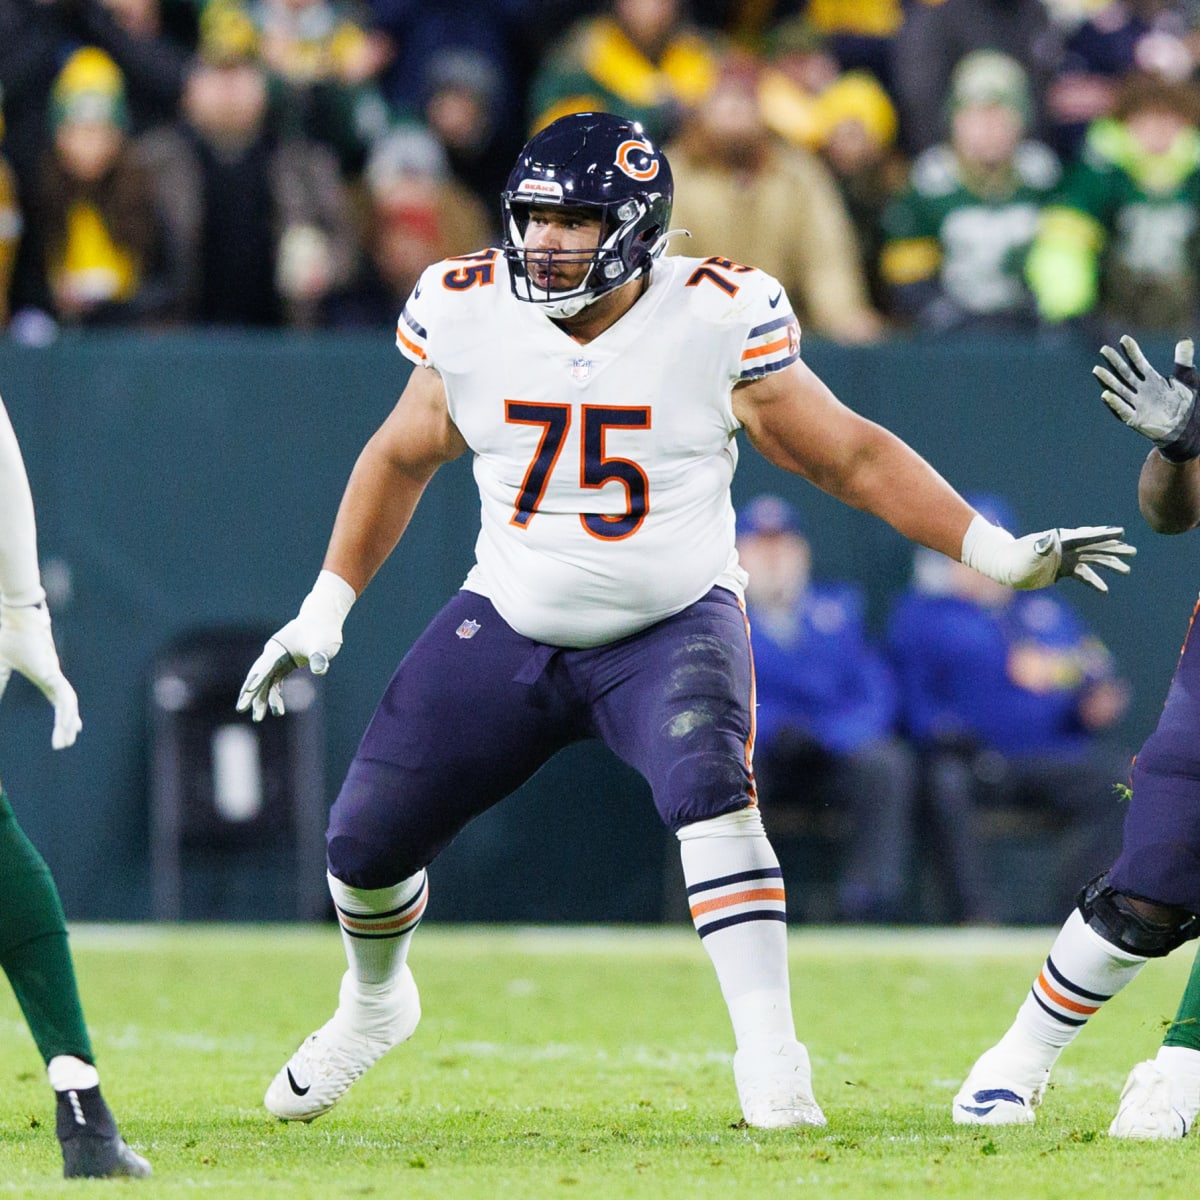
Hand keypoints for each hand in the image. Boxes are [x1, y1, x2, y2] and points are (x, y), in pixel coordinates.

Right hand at [0, 602, 81, 748]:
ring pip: (67, 702)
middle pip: (65, 703)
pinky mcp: (52, 671)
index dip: (63, 713)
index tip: (71, 728)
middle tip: (66, 742)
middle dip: (67, 723)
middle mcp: (52, 674)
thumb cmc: (7, 635)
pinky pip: (64, 696)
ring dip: (67, 722)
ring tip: (66, 740)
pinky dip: (66, 712)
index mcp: (43, 673)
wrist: (14, 616)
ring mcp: (54, 672)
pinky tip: (70, 725)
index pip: (56, 697)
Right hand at [236, 571, 355, 720]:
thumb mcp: (323, 644)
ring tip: (258, 717)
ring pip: (265, 682)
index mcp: (278, 647)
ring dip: (261, 699)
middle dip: (250, 693)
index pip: (264, 666)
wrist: (323, 621)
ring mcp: (277, 659)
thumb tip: (320, 670)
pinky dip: (274, 695)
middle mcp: (273, 653)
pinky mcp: (284, 665)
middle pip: (258, 675)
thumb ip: (319, 656)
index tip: (248, 693)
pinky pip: (275, 682)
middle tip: (242, 709)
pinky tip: (277, 710)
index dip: (256, 680)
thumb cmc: (323, 631)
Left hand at [962, 516, 1134, 592]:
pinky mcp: (1062, 570)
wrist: (1005, 566)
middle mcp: (1066, 547)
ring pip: (1093, 560)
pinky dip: (1094, 581)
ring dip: (1109, 564)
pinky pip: (1083, 574)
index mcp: (1061, 540)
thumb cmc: (1015, 558)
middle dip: (1114, 549)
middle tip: (1133, 552)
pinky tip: (1105, 590)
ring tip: (1127, 570)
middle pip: (1095, 546)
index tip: (1121, 532)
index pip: (1087, 537)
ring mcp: (1066, 558)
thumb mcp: (1027, 553)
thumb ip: (1039, 547)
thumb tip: (1048, 539)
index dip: (1104, 535)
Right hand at [1094, 335, 1196, 446]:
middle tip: (1103, 349)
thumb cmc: (1186, 404)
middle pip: (1125, 374)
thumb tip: (1184, 340)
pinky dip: (1114, 403)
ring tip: (1096, 370)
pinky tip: (1106, 395)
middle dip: (1114, 362)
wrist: (1186, 429)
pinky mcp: (1135, 420)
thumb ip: (1183, 360)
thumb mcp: (1187, 379)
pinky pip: (1123, 411)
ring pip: (1119, 390)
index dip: (1132, 351)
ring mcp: (1137, 405)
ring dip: (1107, 381)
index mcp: (1151, 380)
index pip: (1139, 363)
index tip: (1124, 339)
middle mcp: (1141, 391)